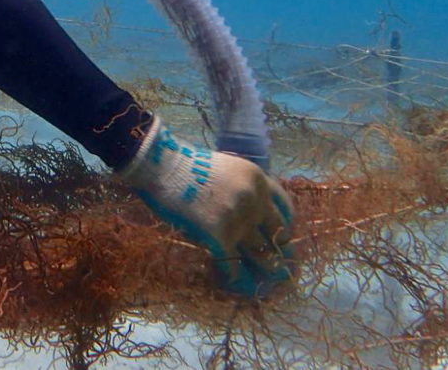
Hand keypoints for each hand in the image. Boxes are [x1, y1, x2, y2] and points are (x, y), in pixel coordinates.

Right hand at [119, 116, 293, 296]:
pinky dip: (233, 278)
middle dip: (280, 254)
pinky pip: (234, 266)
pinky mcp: (219, 237)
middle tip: (278, 268)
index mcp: (258, 180)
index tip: (282, 239)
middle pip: (279, 235)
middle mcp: (255, 201)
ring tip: (262, 283)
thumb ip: (241, 187)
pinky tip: (230, 282)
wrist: (161, 164)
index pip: (286, 208)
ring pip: (262, 256)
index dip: (286, 227)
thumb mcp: (225, 167)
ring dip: (263, 272)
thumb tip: (245, 212)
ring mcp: (239, 220)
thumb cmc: (185, 164)